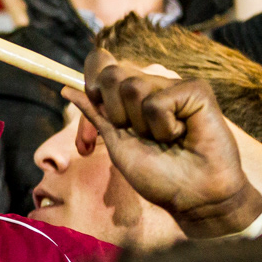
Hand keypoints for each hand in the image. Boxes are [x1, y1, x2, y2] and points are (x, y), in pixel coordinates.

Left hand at [63, 50, 261, 238]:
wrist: (193, 196)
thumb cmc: (158, 175)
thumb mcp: (117, 143)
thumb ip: (95, 114)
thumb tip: (65, 88)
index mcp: (130, 95)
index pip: (101, 66)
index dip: (92, 84)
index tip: (102, 115)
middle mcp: (151, 84)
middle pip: (110, 75)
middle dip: (115, 114)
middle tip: (140, 136)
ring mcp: (173, 85)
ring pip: (132, 87)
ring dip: (142, 125)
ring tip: (166, 138)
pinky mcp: (195, 89)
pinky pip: (157, 101)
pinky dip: (163, 127)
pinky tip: (183, 134)